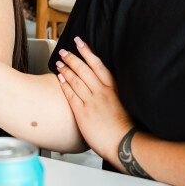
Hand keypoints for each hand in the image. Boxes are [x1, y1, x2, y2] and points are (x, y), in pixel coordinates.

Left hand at [56, 36, 132, 164]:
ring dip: (65, 68)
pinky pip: (70, 94)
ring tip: (59, 62)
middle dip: (72, 57)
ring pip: (75, 79)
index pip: (97, 64)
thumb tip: (106, 89)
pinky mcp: (83, 112)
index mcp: (113, 88)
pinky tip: (59, 78)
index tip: (80, 42)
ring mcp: (92, 101)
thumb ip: (113, 93)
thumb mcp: (124, 103)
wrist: (125, 143)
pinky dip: (64, 84)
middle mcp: (102, 91)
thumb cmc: (126, 127)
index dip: (87, 51)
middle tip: (64, 51)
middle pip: (83, 69)